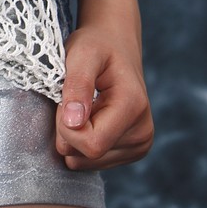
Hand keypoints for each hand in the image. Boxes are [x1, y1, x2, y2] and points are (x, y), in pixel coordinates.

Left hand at [55, 21, 153, 169]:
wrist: (116, 45)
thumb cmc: (96, 46)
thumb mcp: (82, 53)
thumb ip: (77, 85)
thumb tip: (72, 122)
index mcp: (134, 107)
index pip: (92, 144)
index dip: (67, 127)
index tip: (63, 101)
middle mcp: (143, 132)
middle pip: (89, 155)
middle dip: (68, 131)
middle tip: (72, 101)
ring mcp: (140, 144)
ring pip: (88, 162)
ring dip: (74, 137)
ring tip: (83, 108)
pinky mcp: (131, 151)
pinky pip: (93, 161)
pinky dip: (82, 142)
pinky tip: (89, 118)